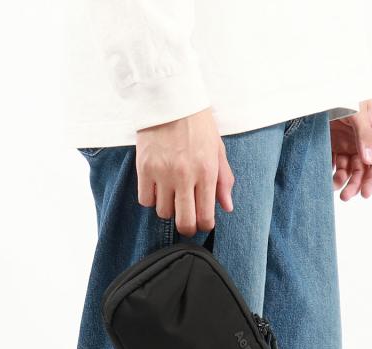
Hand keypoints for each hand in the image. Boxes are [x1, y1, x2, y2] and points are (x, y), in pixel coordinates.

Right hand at [136, 107, 234, 236]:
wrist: (170, 98)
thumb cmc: (197, 123)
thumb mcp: (218, 149)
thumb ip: (224, 180)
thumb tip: (227, 207)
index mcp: (206, 173)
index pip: (205, 217)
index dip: (204, 225)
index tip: (203, 222)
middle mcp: (184, 176)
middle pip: (184, 222)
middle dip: (187, 227)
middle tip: (187, 222)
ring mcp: (162, 173)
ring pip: (163, 212)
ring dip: (168, 209)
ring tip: (172, 195)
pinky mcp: (144, 168)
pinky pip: (145, 200)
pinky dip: (151, 198)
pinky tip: (157, 188)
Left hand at [330, 99, 371, 200]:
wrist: (320, 83)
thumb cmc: (343, 91)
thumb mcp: (357, 110)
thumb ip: (363, 134)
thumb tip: (369, 160)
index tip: (364, 194)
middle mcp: (360, 140)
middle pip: (362, 169)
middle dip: (355, 184)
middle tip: (345, 197)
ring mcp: (345, 142)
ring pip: (347, 168)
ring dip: (341, 180)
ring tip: (332, 186)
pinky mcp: (330, 142)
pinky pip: (332, 162)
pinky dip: (330, 172)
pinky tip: (324, 178)